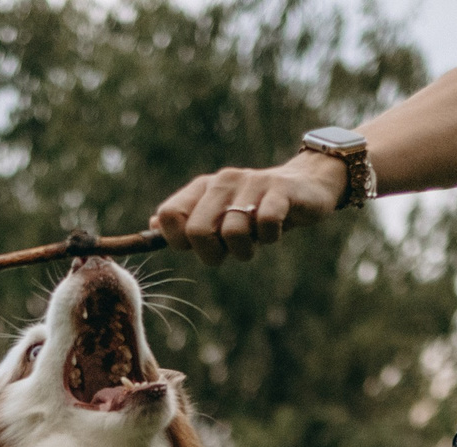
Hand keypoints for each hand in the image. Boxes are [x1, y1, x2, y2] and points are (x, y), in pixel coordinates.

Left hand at [152, 151, 349, 264]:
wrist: (305, 186)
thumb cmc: (256, 208)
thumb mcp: (220, 214)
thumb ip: (187, 220)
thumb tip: (151, 225)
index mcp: (203, 188)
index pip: (168, 216)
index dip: (179, 241)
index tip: (198, 246)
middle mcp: (223, 181)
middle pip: (197, 232)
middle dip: (213, 254)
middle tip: (230, 251)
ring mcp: (251, 183)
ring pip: (233, 233)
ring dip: (246, 249)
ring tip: (257, 239)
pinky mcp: (280, 191)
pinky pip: (266, 225)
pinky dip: (270, 237)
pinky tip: (276, 229)